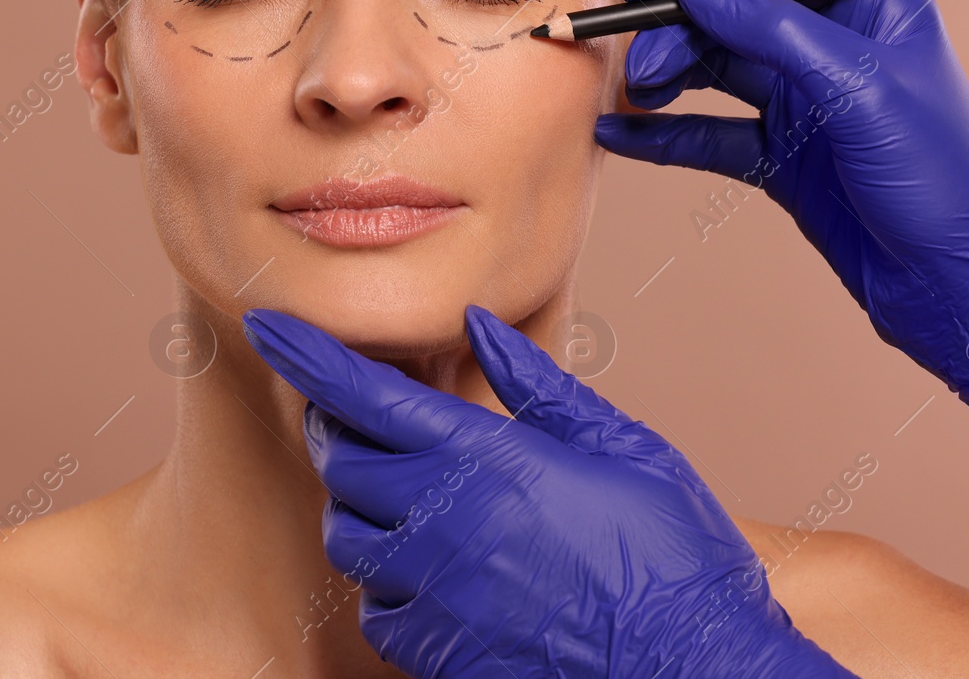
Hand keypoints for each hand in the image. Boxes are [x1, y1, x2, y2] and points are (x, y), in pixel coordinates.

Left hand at [242, 303, 855, 677]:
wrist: (700, 670)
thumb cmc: (673, 554)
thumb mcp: (623, 448)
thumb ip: (539, 386)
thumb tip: (479, 326)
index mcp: (489, 461)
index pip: (368, 394)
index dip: (309, 355)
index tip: (268, 325)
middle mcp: (447, 525)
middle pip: (342, 464)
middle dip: (340, 432)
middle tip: (366, 420)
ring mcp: (438, 597)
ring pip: (350, 540)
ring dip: (364, 510)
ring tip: (409, 500)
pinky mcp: (441, 657)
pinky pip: (377, 612)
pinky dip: (390, 587)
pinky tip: (436, 575)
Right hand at [593, 0, 968, 490]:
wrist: (962, 286)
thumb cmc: (943, 181)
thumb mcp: (859, 89)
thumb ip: (774, 33)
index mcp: (869, 4)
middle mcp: (833, 44)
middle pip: (731, 11)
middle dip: (676, 30)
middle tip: (640, 66)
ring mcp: (805, 102)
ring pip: (714, 70)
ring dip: (666, 77)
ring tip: (632, 97)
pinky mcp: (782, 157)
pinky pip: (710, 132)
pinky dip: (665, 133)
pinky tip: (623, 134)